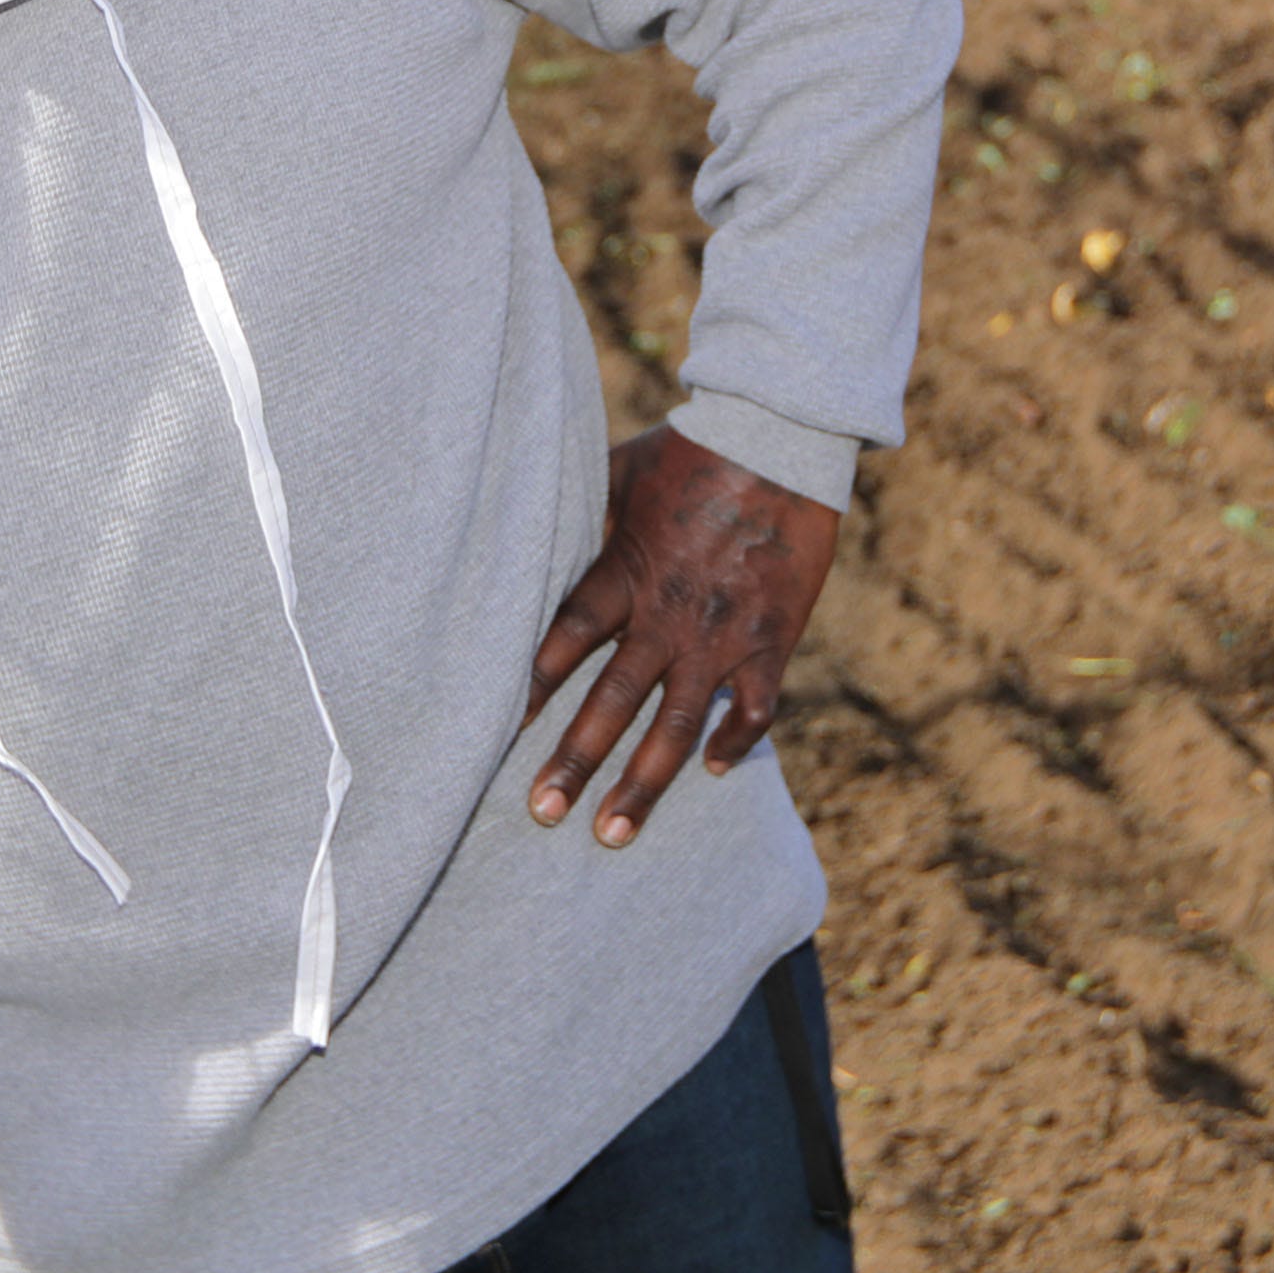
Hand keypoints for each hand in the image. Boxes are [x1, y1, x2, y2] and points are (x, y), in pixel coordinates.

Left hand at [527, 426, 839, 848]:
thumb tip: (524, 535)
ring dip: (643, 783)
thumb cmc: (689, 452)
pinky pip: (754, 707)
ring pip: (677, 725)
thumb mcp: (617, 474)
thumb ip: (576, 517)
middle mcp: (667, 614)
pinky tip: (712, 768)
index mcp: (623, 571)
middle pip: (611, 700)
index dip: (530, 689)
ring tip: (611, 832)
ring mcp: (721, 634)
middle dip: (574, 760)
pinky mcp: (771, 639)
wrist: (780, 439)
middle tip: (542, 811)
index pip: (563, 641)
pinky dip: (735, 741)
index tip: (493, 733)